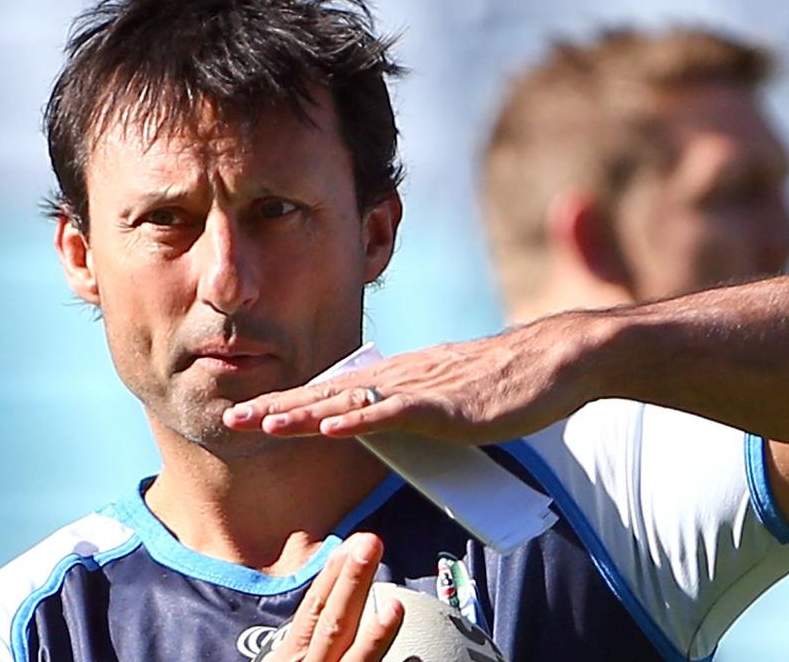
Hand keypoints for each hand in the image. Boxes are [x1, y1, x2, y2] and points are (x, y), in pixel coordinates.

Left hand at [224, 315, 602, 444]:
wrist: (557, 361)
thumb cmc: (507, 382)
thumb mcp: (450, 397)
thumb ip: (418, 409)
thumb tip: (389, 425)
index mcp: (400, 377)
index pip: (334, 391)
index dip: (290, 402)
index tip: (249, 412)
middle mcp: (401, 377)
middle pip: (328, 393)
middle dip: (278, 406)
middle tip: (231, 417)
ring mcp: (421, 389)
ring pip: (351, 402)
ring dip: (304, 414)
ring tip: (262, 423)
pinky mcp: (446, 405)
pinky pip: (394, 412)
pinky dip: (358, 421)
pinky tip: (328, 427)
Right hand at [261, 533, 402, 661]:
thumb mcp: (293, 657)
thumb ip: (310, 634)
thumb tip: (336, 590)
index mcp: (294, 653)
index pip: (313, 607)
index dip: (332, 575)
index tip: (352, 542)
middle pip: (334, 624)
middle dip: (352, 583)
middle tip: (370, 545)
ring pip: (355, 660)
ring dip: (376, 636)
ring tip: (395, 606)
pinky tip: (413, 660)